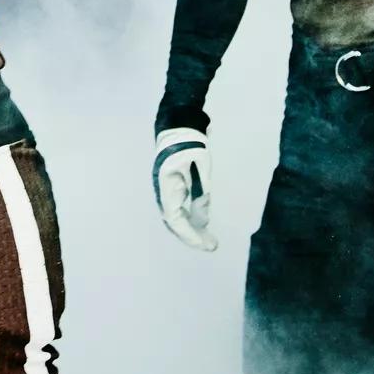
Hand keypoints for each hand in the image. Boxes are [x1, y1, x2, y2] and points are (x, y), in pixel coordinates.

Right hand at [154, 128, 216, 251]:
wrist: (179, 128)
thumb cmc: (192, 146)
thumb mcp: (201, 170)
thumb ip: (202, 196)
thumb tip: (202, 222)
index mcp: (166, 186)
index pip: (175, 219)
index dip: (189, 235)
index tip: (206, 245)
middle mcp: (162, 191)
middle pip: (173, 221)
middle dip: (191, 235)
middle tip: (212, 245)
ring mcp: (164, 189)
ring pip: (174, 216)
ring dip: (190, 229)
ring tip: (208, 238)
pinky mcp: (170, 187)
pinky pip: (176, 209)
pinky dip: (187, 219)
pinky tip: (200, 223)